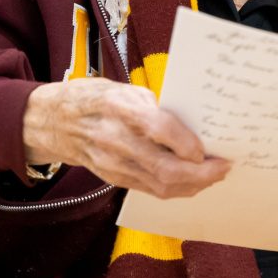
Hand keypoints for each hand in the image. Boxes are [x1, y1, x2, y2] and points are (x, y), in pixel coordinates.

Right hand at [23, 78, 229, 197]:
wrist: (54, 121)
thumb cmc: (94, 98)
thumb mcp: (124, 88)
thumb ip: (155, 107)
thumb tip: (192, 125)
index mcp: (117, 106)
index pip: (158, 128)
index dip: (185, 142)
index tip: (206, 148)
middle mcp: (113, 138)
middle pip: (163, 167)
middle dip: (200, 173)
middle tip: (223, 167)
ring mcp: (111, 163)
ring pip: (160, 184)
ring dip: (193, 184)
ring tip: (214, 176)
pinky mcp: (112, 178)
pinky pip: (150, 190)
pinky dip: (176, 188)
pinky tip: (192, 181)